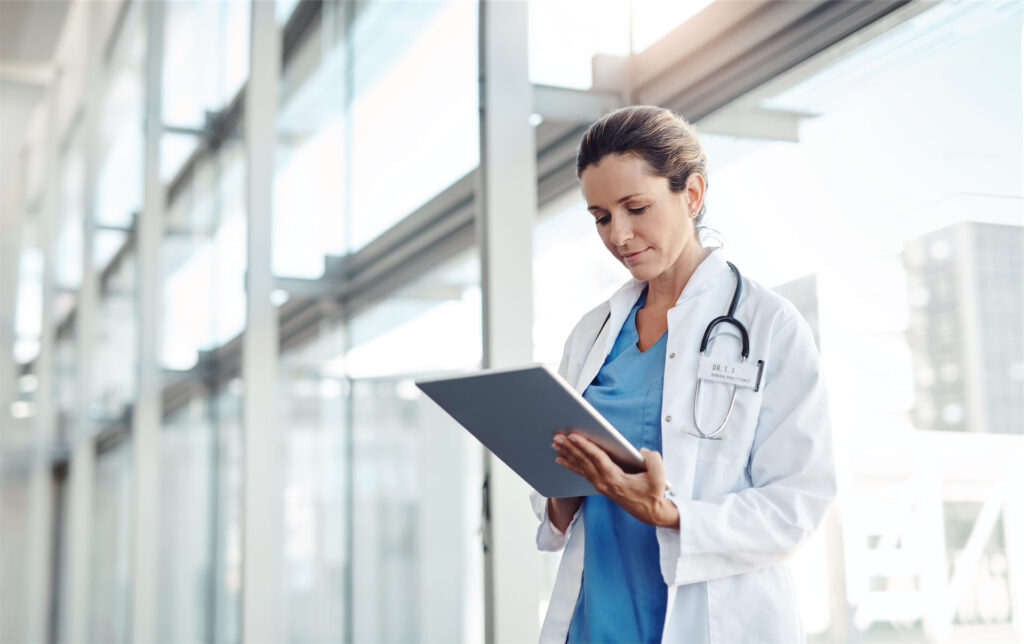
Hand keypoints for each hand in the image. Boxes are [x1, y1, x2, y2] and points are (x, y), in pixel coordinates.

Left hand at [552, 431, 679, 527]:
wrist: (651, 513)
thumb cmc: (654, 494)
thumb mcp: (660, 478)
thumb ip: (654, 461)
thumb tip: (642, 451)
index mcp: (616, 479)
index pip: (597, 459)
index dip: (585, 446)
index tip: (573, 436)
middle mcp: (604, 482)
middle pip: (584, 461)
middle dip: (570, 447)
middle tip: (557, 436)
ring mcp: (600, 485)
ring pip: (581, 466)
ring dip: (567, 454)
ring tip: (555, 443)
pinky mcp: (600, 485)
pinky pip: (582, 472)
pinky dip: (571, 464)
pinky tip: (561, 458)